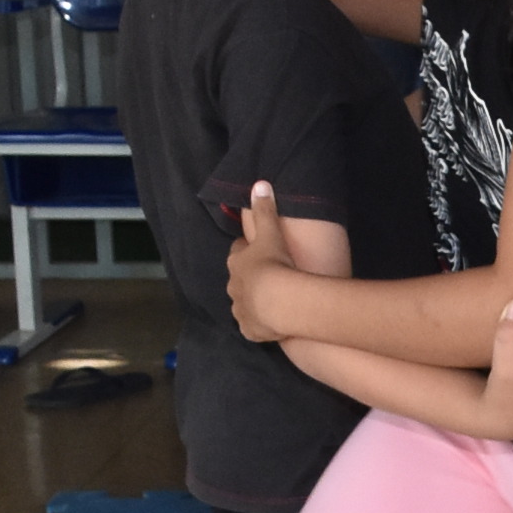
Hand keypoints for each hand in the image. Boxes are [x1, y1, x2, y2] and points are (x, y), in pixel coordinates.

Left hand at [227, 181, 294, 341]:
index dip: (248, 251)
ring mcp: (240, 310)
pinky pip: (252, 326)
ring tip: (271, 301)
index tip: (261, 250)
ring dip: (255, 301)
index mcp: (237, 263)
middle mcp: (234, 287)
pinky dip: (259, 324)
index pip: (238, 253)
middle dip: (250, 278)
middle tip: (269, 276)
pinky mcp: (249, 330)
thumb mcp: (270, 232)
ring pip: (244, 304)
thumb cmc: (273, 263)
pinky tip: (272, 322)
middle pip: (239, 280)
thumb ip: (265, 209)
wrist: (279, 301)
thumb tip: (259, 183)